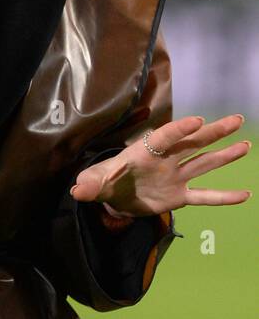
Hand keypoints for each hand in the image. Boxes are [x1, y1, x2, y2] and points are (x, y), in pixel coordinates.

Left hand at [70, 114, 252, 217]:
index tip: (196, 120)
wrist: (112, 199)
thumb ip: (88, 185)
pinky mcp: (179, 196)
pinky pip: (205, 196)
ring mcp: (175, 177)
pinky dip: (223, 197)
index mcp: (143, 153)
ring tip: (245, 145)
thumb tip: (77, 191)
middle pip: (192, 143)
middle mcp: (164, 161)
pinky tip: (246, 195)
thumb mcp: (92, 183)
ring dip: (224, 155)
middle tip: (236, 120)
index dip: (178, 129)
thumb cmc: (103, 182)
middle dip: (212, 131)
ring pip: (204, 163)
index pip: (163, 138)